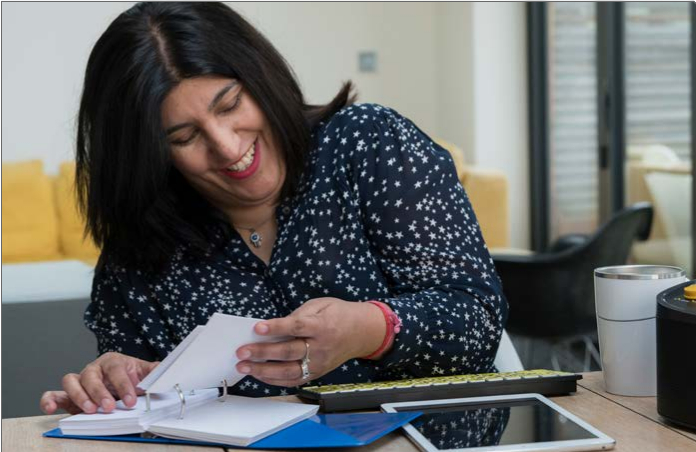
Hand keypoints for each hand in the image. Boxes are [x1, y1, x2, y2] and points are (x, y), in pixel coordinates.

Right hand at [40, 352, 158, 414]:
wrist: (123, 385)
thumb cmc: (133, 377)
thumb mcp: (146, 373)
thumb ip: (155, 372)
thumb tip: (166, 370)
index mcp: (113, 361)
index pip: (116, 370)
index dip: (123, 385)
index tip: (132, 400)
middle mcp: (94, 369)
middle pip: (91, 375)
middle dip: (99, 392)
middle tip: (109, 407)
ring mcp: (80, 381)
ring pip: (71, 381)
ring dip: (79, 396)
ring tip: (90, 410)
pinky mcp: (68, 395)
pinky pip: (55, 394)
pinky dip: (50, 399)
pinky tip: (50, 408)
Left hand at [235, 297, 385, 386]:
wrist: (363, 332)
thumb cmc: (339, 314)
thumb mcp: (320, 305)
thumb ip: (298, 315)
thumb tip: (273, 326)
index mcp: (322, 326)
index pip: (296, 328)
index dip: (276, 328)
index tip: (257, 328)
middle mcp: (320, 348)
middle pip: (288, 352)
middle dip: (262, 353)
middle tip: (241, 352)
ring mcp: (319, 364)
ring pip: (289, 372)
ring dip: (264, 371)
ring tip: (245, 367)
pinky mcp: (318, 373)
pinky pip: (294, 381)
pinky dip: (275, 380)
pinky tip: (260, 375)